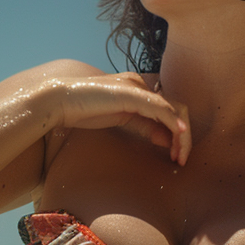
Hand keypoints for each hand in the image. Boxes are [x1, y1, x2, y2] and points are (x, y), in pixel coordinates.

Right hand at [55, 72, 190, 164]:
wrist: (61, 102)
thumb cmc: (85, 111)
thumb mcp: (121, 121)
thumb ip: (144, 126)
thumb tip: (167, 139)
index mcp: (139, 90)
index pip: (168, 110)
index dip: (176, 134)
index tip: (175, 155)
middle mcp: (142, 85)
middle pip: (176, 109)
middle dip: (183, 136)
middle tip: (181, 159)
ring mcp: (138, 87)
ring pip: (173, 110)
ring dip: (181, 135)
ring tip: (180, 155)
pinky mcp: (132, 94)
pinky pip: (161, 108)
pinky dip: (173, 122)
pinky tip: (180, 135)